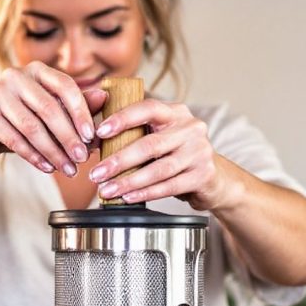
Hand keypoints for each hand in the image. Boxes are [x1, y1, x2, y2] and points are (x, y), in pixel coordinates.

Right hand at [0, 62, 106, 175]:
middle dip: (68, 137)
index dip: (81, 111)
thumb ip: (76, 105)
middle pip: (49, 108)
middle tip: (82, 158)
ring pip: (32, 127)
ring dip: (53, 151)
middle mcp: (15, 75)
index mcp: (36, 70)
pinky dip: (34, 156)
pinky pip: (14, 139)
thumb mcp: (51, 113)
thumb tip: (105, 97)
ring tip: (68, 169)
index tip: (92, 136)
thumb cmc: (22, 121)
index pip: (65, 86)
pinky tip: (47, 168)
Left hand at [89, 99, 230, 209]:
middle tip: (96, 173)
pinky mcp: (203, 175)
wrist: (214, 178)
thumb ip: (131, 133)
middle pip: (150, 144)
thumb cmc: (177, 154)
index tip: (100, 132)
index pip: (148, 108)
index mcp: (176, 113)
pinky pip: (169, 186)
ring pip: (158, 169)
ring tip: (108, 190)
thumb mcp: (159, 137)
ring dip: (129, 182)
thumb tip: (92, 140)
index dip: (123, 119)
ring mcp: (199, 151)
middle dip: (119, 160)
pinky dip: (146, 193)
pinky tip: (129, 197)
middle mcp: (191, 128)